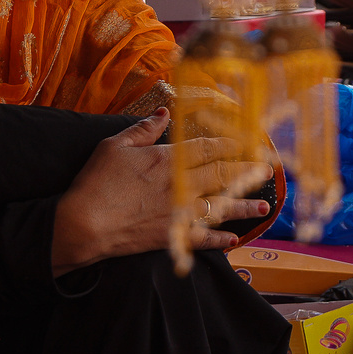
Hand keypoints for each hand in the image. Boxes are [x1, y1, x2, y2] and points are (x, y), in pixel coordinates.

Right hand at [52, 109, 270, 275]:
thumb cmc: (96, 183)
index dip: (230, 142)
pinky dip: (220, 239)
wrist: (84, 225)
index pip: (208, 147)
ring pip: (221, 207)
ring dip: (245, 206)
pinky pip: (203, 239)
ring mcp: (180, 213)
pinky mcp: (173, 237)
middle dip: (247, 171)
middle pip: (223, 175)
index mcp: (168, 160)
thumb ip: (143, 129)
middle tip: (268, 171)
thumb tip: (165, 113)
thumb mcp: (115, 146)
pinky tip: (234, 238)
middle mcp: (181, 186)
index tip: (248, 141)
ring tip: (264, 206)